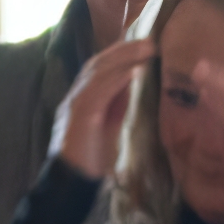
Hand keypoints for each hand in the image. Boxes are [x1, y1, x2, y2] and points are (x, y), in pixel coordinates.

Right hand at [50, 37, 157, 178]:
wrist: (74, 181)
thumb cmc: (93, 157)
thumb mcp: (111, 124)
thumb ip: (119, 103)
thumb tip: (134, 81)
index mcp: (83, 97)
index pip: (100, 67)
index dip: (120, 53)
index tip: (143, 45)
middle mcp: (77, 96)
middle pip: (99, 64)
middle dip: (124, 50)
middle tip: (149, 42)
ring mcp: (76, 104)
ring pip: (98, 72)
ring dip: (124, 58)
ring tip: (146, 50)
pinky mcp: (81, 116)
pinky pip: (99, 92)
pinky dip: (118, 79)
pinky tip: (135, 72)